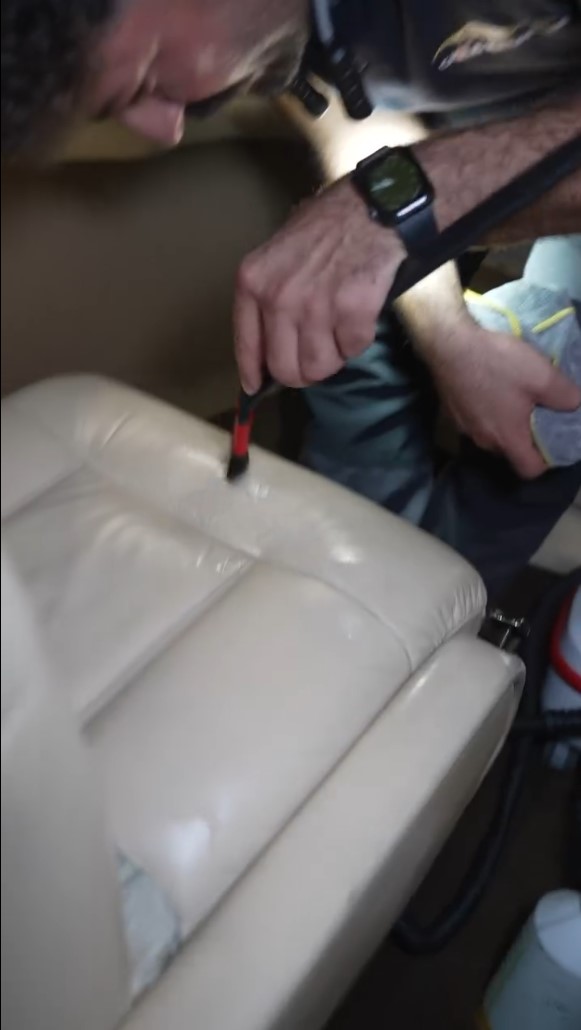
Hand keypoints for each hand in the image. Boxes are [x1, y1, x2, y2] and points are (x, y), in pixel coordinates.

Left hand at [234, 178, 405, 392]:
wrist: (373, 206)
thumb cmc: (327, 226)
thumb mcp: (279, 253)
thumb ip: (268, 296)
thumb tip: (269, 348)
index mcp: (253, 281)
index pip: (247, 346)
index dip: (254, 373)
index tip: (258, 387)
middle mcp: (278, 297)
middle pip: (285, 368)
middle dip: (302, 372)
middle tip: (317, 359)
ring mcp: (314, 305)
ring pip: (319, 367)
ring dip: (333, 358)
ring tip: (339, 333)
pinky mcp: (351, 310)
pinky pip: (352, 349)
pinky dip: (358, 341)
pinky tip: (360, 317)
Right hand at [426, 322, 580, 478]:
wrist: (449, 345)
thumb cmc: (497, 364)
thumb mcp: (542, 376)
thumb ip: (565, 396)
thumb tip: (574, 405)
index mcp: (508, 438)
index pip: (529, 470)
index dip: (544, 461)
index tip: (551, 442)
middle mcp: (484, 441)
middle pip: (510, 452)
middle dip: (524, 439)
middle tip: (535, 414)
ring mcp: (465, 429)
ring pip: (491, 436)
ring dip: (503, 425)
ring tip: (512, 399)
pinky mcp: (453, 414)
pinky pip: (476, 422)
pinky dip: (486, 413)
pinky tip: (489, 389)